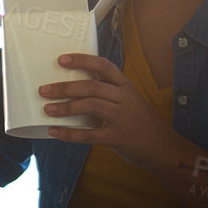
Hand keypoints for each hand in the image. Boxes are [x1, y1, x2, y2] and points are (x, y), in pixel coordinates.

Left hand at [41, 53, 178, 171]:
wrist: (164, 148)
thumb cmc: (139, 121)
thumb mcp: (128, 101)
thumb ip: (107, 93)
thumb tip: (69, 87)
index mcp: (126, 86)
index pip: (104, 66)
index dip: (82, 60)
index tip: (61, 59)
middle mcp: (126, 98)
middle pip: (92, 87)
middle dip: (65, 87)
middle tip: (43, 90)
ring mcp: (124, 118)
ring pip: (91, 106)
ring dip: (66, 107)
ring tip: (47, 109)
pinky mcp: (119, 137)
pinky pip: (90, 135)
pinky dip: (70, 133)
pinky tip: (54, 131)